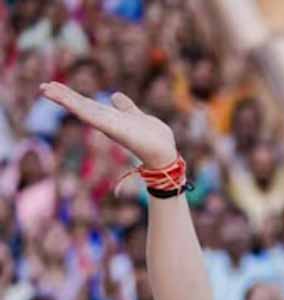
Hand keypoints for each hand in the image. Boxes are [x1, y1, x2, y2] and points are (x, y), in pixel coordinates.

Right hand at [39, 82, 177, 168]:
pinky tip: (71, 103)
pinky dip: (83, 111)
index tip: (54, 86)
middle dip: (63, 97)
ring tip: (47, 91)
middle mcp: (108, 122)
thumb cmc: (154, 138)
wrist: (165, 154)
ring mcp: (110, 126)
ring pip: (84, 110)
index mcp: (111, 118)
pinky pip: (96, 118)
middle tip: (43, 87)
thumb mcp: (137, 116)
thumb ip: (126, 107)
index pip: (88, 104)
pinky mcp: (116, 130)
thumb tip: (115, 96)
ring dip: (66, 100)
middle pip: (82, 106)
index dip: (72, 96)